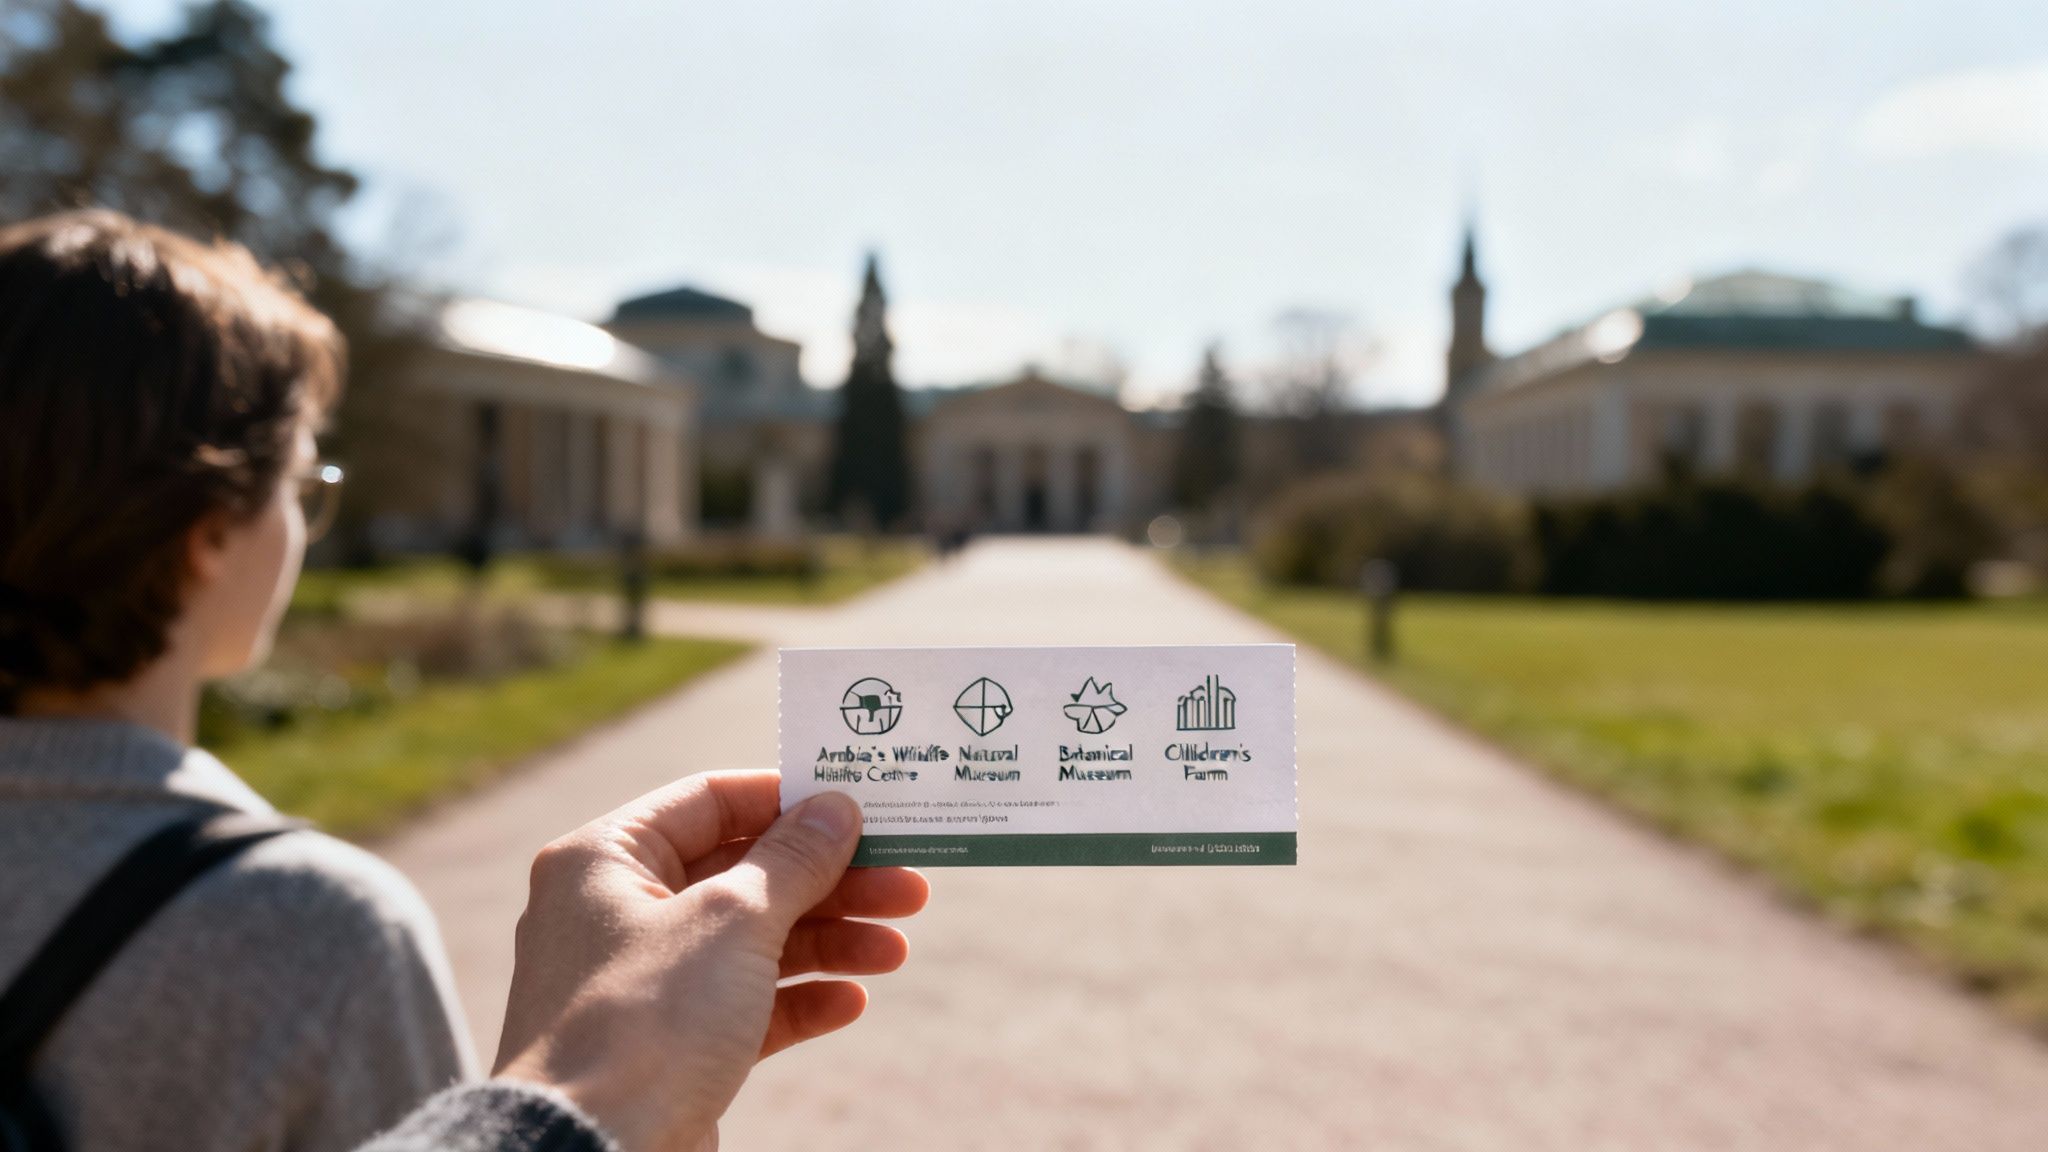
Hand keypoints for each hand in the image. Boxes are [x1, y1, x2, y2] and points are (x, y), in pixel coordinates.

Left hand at [492, 771, 928, 1150]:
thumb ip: (793, 859)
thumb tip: (835, 807)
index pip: (710, 800)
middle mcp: (617, 911)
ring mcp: (643, 981)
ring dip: (828, 940)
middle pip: (743, 872)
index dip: (788, 800)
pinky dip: (798, 998)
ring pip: (752, 940)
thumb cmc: (647, 1022)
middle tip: (906, 885)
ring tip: (894, 949)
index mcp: (606, 859)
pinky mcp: (668, 1044)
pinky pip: (744, 1003)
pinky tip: (850, 1001)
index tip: (859, 806)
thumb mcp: (733, 920)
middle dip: (829, 881)